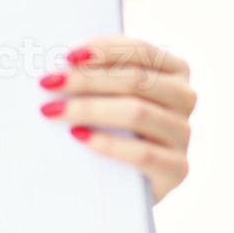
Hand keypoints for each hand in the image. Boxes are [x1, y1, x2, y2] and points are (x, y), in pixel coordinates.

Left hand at [38, 37, 194, 203]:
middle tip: (48, 83)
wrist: (126, 182)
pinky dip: (106, 142)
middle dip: (87, 79)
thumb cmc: (113, 125)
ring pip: (137, 112)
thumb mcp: (111, 93)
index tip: (67, 57)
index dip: (103, 50)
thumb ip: (99, 72)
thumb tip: (63, 61)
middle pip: (136, 80)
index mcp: (174, 70)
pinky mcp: (177, 169)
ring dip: (89, 109)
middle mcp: (185, 98)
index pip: (141, 50)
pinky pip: (141, 152)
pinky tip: (78, 136)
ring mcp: (183, 134)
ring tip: (53, 110)